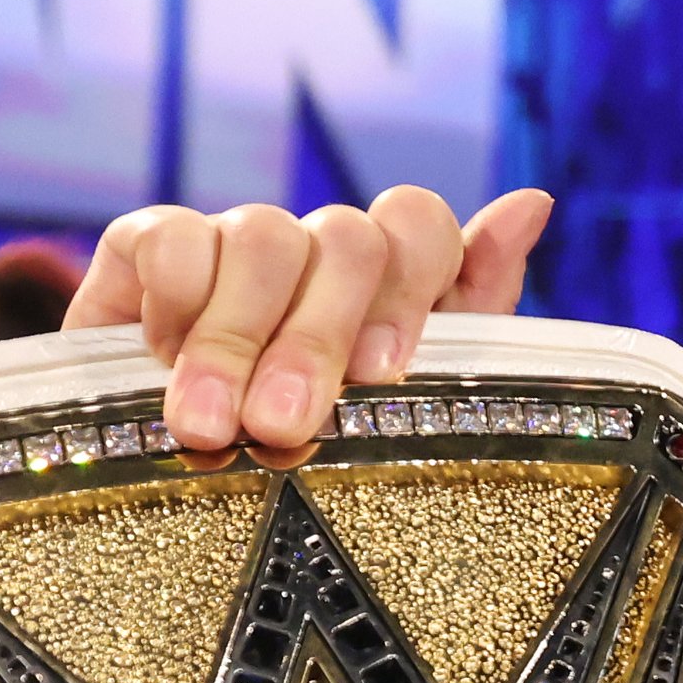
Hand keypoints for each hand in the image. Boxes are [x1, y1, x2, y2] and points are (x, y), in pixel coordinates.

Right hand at [70, 185, 554, 461]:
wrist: (167, 479)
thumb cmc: (303, 453)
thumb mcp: (404, 410)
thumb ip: (473, 315)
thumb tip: (532, 203)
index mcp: (390, 283)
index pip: (417, 225)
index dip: (408, 290)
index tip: (382, 374)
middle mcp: (318, 249)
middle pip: (344, 239)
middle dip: (315, 339)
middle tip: (283, 425)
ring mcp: (237, 240)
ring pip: (261, 238)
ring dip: (235, 342)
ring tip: (211, 426)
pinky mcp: (150, 244)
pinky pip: (172, 236)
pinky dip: (175, 300)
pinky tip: (162, 357)